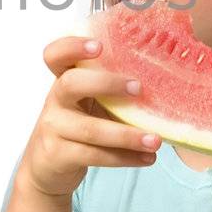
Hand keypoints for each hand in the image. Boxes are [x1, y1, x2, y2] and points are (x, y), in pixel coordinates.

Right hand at [17, 36, 159, 198]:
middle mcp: (55, 100)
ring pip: (90, 130)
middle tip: (139, 88)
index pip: (56, 55)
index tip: (100, 46)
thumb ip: (110, 89)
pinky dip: (124, 158)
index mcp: (63, 79)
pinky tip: (147, 158)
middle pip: (72, 83)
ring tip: (155, 140)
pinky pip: (95, 155)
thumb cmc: (78, 125)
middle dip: (106, 83)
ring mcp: (54, 128)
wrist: (48, 165)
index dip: (73, 46)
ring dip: (126, 135)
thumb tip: (163, 80)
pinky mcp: (59, 155)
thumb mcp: (88, 101)